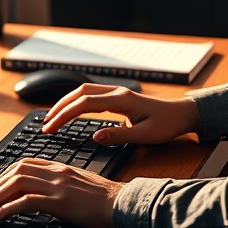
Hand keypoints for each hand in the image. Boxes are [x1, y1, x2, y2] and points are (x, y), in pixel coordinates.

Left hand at [0, 158, 121, 227]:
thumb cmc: (106, 200)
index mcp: (61, 167)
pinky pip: (25, 201)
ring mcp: (56, 186)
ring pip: (16, 183)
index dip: (5, 174)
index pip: (25, 163)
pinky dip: (6, 209)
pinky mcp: (58, 201)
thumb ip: (63, 184)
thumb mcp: (81, 185)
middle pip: (15, 171)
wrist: (122, 204)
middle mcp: (56, 172)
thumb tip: (47, 194)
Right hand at [43, 84, 200, 145]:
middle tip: (45, 125)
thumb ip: (119, 136)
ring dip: (65, 102)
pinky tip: (70, 111)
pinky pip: (91, 94)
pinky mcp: (118, 96)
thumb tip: (95, 136)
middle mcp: (117, 92)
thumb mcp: (144, 136)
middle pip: (79, 93)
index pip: (84, 103)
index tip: (50, 128)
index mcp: (121, 100)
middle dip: (59, 107)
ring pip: (83, 90)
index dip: (64, 115)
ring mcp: (117, 92)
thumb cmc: (166, 125)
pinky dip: (76, 101)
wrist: (182, 114)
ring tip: (51, 118)